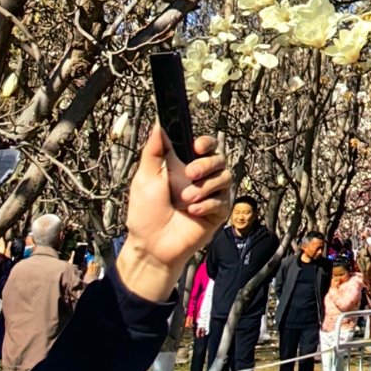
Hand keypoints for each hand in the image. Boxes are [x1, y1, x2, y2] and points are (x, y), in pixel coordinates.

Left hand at [116, 125, 232, 305]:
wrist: (152, 246)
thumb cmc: (145, 214)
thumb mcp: (145, 179)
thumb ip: (153, 151)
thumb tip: (159, 124)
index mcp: (184, 167)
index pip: (205, 146)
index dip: (205, 143)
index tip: (196, 147)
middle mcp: (201, 179)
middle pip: (219, 158)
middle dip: (206, 164)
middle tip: (190, 175)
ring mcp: (211, 195)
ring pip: (225, 177)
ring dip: (206, 186)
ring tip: (187, 199)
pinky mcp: (218, 213)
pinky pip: (224, 200)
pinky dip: (208, 204)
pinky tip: (193, 211)